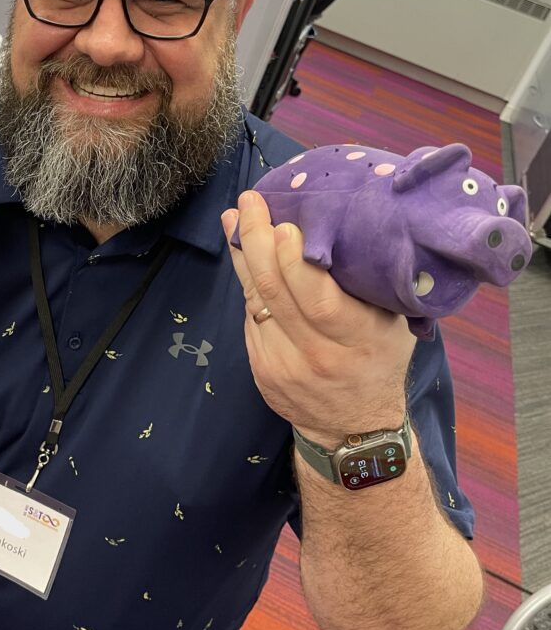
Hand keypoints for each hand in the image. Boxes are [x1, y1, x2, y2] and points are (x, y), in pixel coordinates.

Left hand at [221, 190, 414, 441]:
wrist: (352, 428)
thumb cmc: (379, 361)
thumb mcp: (393, 326)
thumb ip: (374, 284)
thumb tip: (351, 222)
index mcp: (359, 340)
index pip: (318, 301)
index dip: (294, 262)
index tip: (284, 226)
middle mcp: (318, 354)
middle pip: (276, 292)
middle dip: (257, 240)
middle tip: (250, 201)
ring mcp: (283, 364)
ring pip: (255, 299)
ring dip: (242, 254)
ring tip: (236, 216)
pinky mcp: (260, 367)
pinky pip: (250, 314)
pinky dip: (247, 280)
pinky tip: (243, 252)